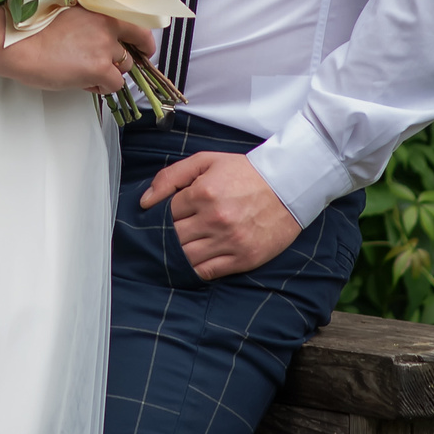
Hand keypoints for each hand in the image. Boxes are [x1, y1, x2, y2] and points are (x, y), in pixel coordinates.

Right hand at [2, 6, 159, 95]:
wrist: (18, 44)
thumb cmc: (32, 30)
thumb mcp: (66, 13)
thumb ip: (88, 21)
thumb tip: (98, 36)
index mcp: (99, 10)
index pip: (136, 25)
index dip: (143, 41)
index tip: (143, 49)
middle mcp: (107, 26)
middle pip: (132, 49)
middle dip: (125, 61)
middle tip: (111, 67)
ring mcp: (105, 47)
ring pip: (123, 69)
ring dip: (109, 74)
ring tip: (85, 73)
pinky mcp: (99, 68)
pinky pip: (114, 85)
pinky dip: (102, 87)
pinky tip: (84, 83)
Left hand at [138, 151, 300, 279]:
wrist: (289, 186)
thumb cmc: (245, 172)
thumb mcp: (206, 162)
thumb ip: (171, 176)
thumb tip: (144, 201)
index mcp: (203, 192)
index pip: (166, 213)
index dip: (162, 214)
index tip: (168, 215)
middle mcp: (215, 218)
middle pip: (174, 236)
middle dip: (169, 234)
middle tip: (173, 231)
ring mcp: (230, 240)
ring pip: (187, 257)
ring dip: (179, 253)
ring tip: (184, 244)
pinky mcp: (243, 258)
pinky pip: (207, 271)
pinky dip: (195, 269)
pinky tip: (195, 259)